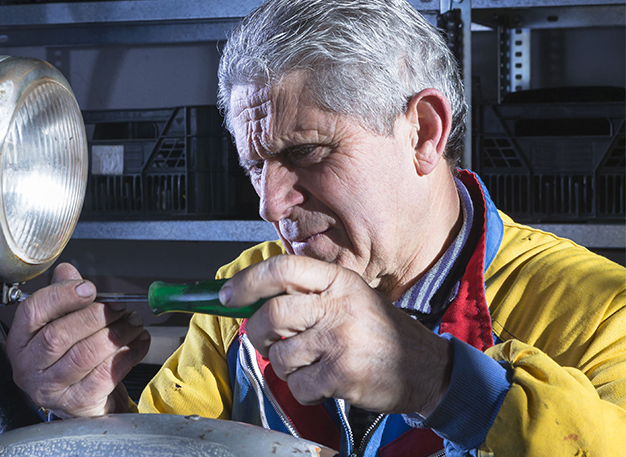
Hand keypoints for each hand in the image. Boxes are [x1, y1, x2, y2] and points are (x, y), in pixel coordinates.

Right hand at [6, 263, 150, 417]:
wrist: (79, 402)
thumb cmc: (67, 358)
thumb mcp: (59, 325)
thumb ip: (62, 295)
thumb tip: (68, 272)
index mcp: (20, 340)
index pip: (32, 312)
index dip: (62, 296)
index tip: (89, 288)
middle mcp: (29, 366)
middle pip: (59, 335)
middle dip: (95, 316)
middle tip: (120, 307)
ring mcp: (51, 388)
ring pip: (84, 355)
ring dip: (116, 334)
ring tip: (133, 323)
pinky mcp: (76, 403)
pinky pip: (104, 375)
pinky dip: (126, 355)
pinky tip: (137, 343)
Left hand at [220, 255, 451, 415]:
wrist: (429, 369)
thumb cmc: (381, 334)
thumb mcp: (351, 298)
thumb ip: (309, 296)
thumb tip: (252, 302)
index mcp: (339, 280)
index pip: (282, 268)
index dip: (247, 281)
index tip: (227, 296)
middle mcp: (339, 305)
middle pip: (271, 314)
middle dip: (256, 332)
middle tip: (263, 340)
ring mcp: (340, 340)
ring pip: (279, 355)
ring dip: (284, 367)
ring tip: (308, 364)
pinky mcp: (341, 374)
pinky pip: (297, 385)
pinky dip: (303, 389)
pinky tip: (323, 382)